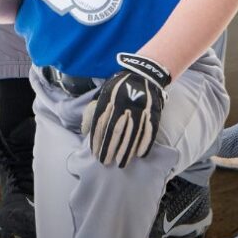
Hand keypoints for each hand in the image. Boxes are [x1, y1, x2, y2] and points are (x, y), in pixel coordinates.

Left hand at [83, 52, 170, 166]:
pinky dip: (145, 143)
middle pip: (115, 131)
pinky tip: (140, 154)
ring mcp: (140, 108)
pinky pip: (150, 129)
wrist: (144, 74)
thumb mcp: (101, 95)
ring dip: (126, 150)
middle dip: (109, 148)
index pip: (101, 124)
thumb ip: (91, 113)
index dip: (97, 140)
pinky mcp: (154, 111)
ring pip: (132, 133)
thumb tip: (84, 132)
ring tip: (121, 163)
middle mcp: (124, 105)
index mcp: (109, 100)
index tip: (95, 154)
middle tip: (105, 162)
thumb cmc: (118, 89)